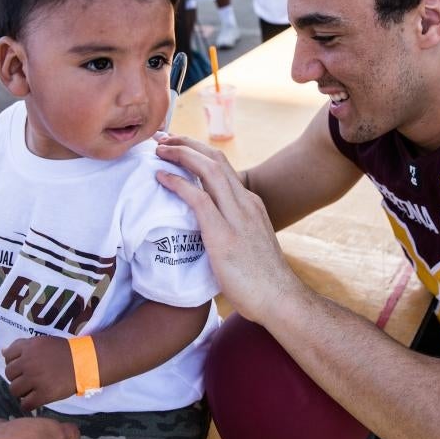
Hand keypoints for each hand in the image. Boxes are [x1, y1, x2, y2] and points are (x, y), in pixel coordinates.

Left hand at [3, 336, 73, 411]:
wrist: (85, 362)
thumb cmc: (63, 352)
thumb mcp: (42, 342)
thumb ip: (22, 346)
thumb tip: (3, 352)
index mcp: (29, 347)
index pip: (8, 357)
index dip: (15, 362)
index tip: (25, 366)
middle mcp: (29, 362)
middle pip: (9, 374)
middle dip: (18, 377)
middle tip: (30, 378)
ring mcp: (36, 379)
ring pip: (14, 390)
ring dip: (22, 391)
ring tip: (32, 389)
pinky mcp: (44, 394)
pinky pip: (26, 404)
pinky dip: (29, 404)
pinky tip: (36, 399)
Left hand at [154, 135, 302, 323]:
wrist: (280, 300)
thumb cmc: (262, 281)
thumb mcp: (247, 244)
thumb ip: (231, 231)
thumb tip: (207, 232)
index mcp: (250, 204)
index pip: (222, 166)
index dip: (197, 151)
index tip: (177, 146)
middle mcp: (246, 203)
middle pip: (214, 158)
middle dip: (186, 143)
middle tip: (162, 138)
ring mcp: (237, 217)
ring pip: (207, 170)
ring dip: (180, 154)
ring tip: (159, 149)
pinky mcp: (224, 235)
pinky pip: (198, 198)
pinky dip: (177, 182)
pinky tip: (161, 176)